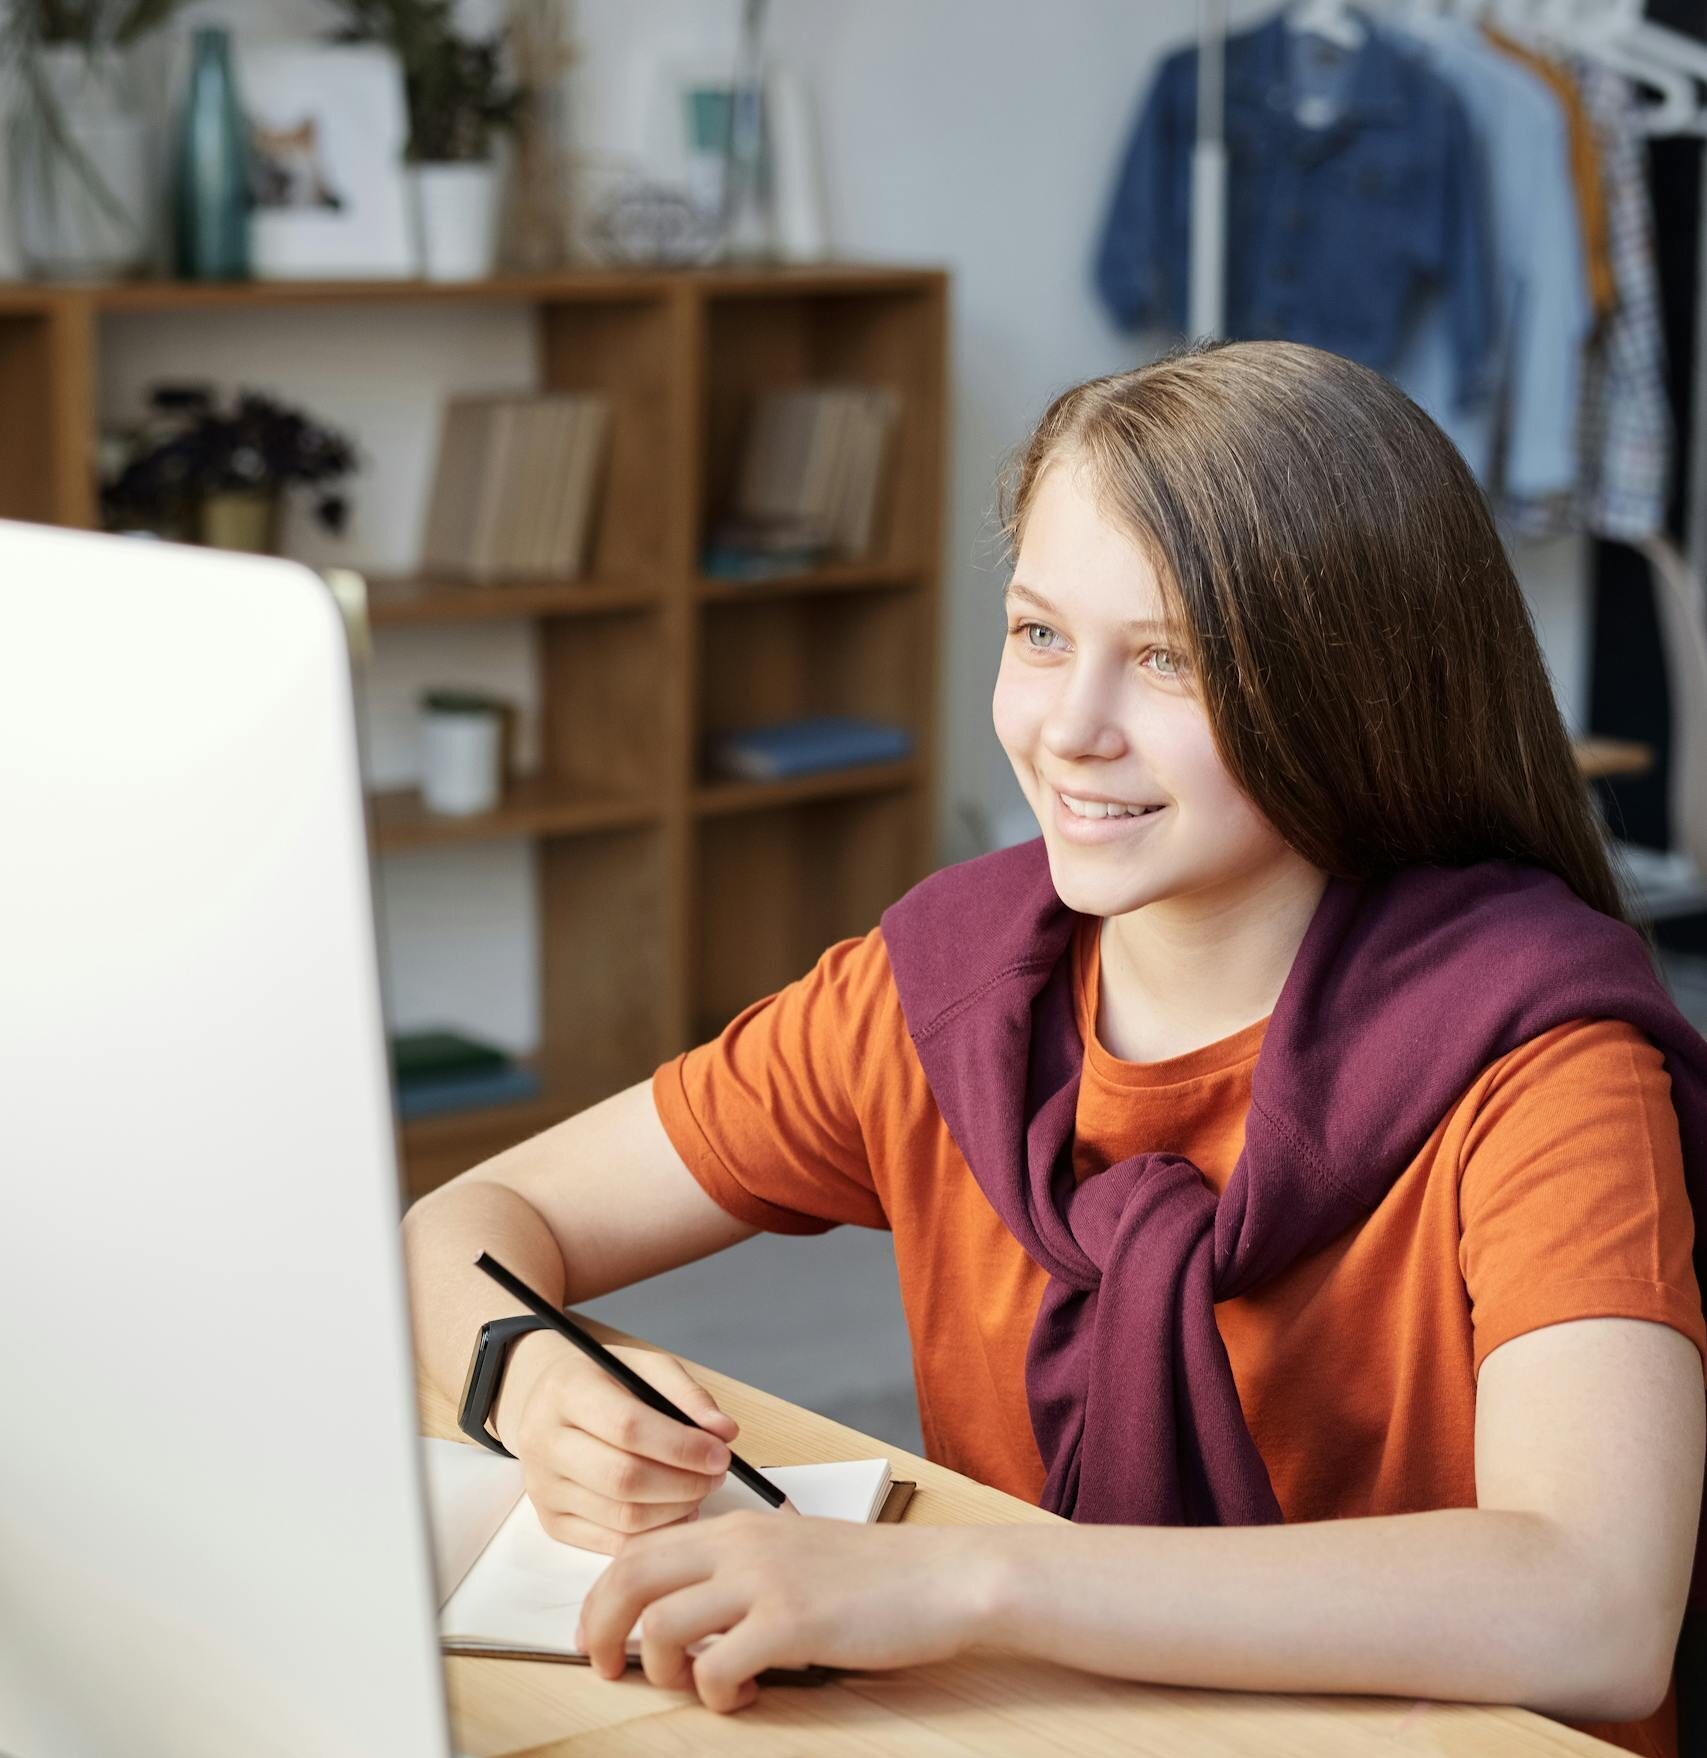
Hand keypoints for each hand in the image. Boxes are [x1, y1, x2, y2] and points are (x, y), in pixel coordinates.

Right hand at [499, 1338, 738, 1554]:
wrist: (550, 1403)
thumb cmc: (607, 1383)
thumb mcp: (644, 1367)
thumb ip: (687, 1395)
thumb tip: (724, 1432)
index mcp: (566, 1391)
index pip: (627, 1427)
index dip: (681, 1446)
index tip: (721, 1454)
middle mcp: (544, 1441)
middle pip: (623, 1479)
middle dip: (683, 1482)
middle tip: (716, 1475)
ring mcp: (543, 1488)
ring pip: (621, 1517)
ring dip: (675, 1510)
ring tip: (699, 1490)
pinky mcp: (551, 1522)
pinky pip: (611, 1543)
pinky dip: (654, 1534)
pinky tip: (676, 1512)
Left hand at [575, 1511, 998, 1711]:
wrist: (945, 1578)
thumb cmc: (879, 1575)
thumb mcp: (796, 1551)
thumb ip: (743, 1568)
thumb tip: (690, 1611)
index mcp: (740, 1525)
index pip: (640, 1548)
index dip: (603, 1595)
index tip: (597, 1634)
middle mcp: (741, 1544)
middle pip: (631, 1578)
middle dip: (600, 1630)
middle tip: (607, 1670)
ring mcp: (764, 1581)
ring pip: (661, 1627)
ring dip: (664, 1672)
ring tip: (702, 1684)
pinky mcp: (791, 1624)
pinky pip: (717, 1669)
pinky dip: (719, 1696)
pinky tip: (750, 1695)